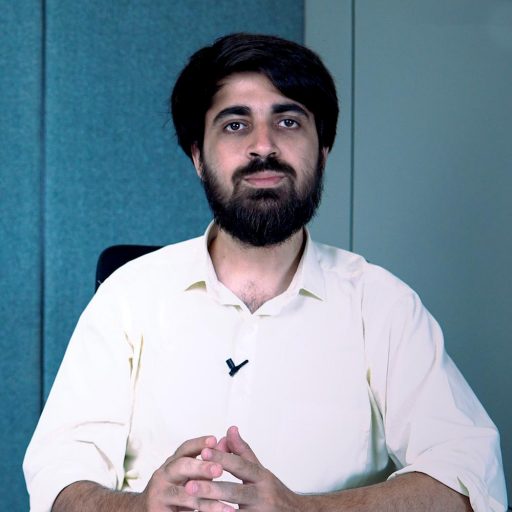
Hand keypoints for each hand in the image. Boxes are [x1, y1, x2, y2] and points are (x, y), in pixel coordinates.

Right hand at [139, 434, 224, 510]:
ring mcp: (159, 493)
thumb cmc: (175, 491)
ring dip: (203, 499)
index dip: (199, 443)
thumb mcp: (189, 475)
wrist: (145, 511)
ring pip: (181, 494)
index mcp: (172, 463)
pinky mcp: (157, 511)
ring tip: (224, 506)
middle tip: (219, 470)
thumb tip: (225, 442)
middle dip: (201, 467)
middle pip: (181, 466)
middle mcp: (163, 475)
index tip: (214, 440)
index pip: (185, 448)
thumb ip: (206, 461)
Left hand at [185, 426, 302, 511]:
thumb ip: (243, 451)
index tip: (203, 452)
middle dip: (211, 489)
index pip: (241, 465)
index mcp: (262, 477)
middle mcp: (262, 496)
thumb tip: (230, 429)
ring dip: (212, 510)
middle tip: (190, 485)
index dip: (223, 458)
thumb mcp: (261, 470)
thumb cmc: (273, 493)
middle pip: (235, 491)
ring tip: (193, 505)